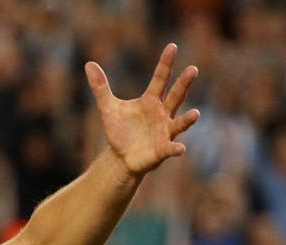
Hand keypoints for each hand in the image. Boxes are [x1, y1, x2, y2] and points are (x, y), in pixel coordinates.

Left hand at [87, 43, 199, 178]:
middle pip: (176, 95)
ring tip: (196, 114)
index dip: (166, 63)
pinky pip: (171, 148)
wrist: (120, 157)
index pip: (161, 78)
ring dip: (188, 119)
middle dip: (184, 83)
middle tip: (193, 69)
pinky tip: (180, 148)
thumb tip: (89, 63)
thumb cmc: (120, 130)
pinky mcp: (162, 149)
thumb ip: (101, 87)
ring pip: (180, 123)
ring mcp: (165, 131)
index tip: (172, 46)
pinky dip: (176, 148)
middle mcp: (162, 113)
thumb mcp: (108, 108)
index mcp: (151, 100)